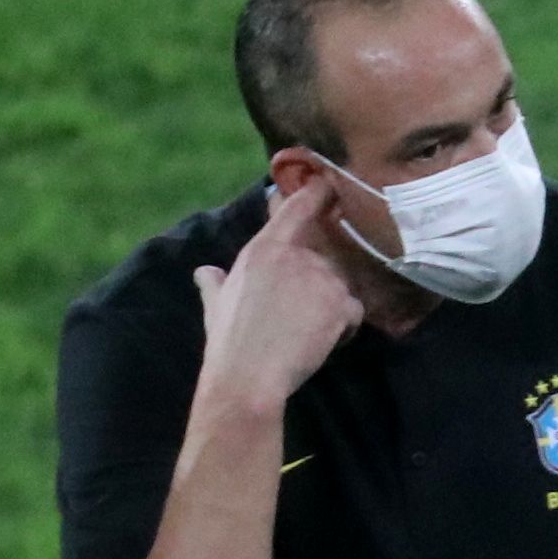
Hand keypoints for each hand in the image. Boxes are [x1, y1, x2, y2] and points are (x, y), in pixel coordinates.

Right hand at [195, 177, 360, 405]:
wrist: (248, 374)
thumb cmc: (228, 340)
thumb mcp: (215, 303)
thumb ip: (214, 283)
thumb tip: (204, 272)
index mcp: (263, 250)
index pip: (296, 209)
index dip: (317, 193)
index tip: (330, 184)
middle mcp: (295, 256)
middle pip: (323, 262)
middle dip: (315, 288)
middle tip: (293, 317)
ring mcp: (321, 278)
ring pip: (339, 289)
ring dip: (329, 309)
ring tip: (302, 332)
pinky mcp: (341, 302)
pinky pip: (354, 312)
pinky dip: (344, 328)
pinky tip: (320, 341)